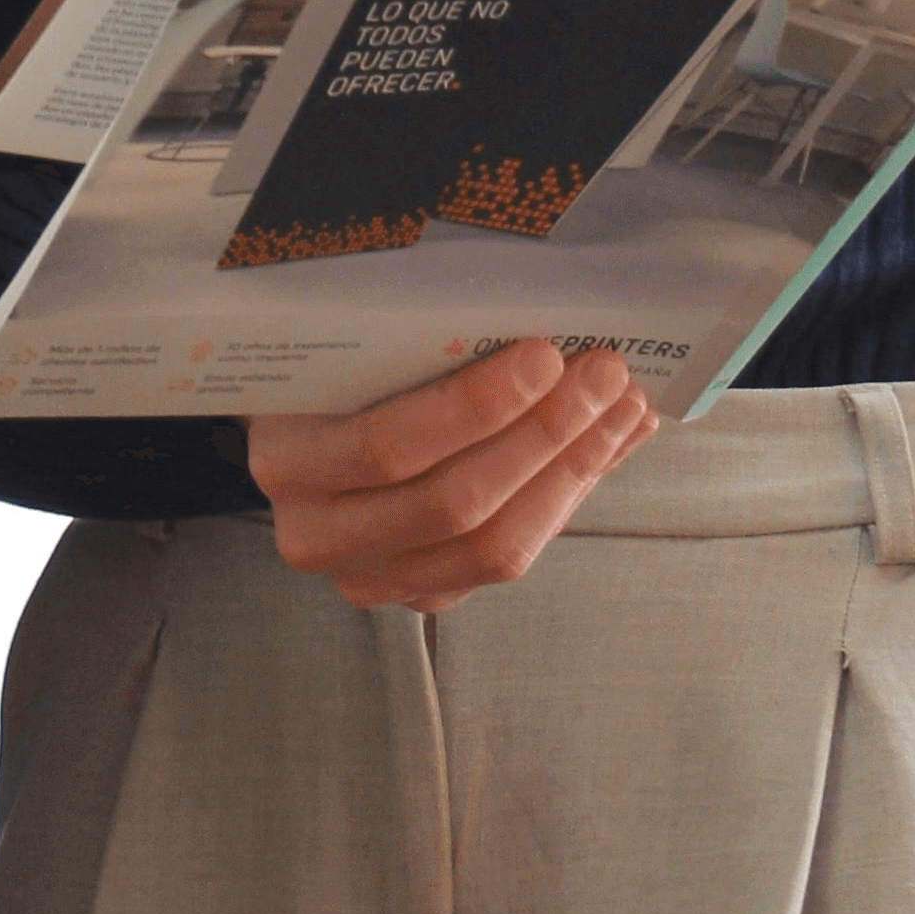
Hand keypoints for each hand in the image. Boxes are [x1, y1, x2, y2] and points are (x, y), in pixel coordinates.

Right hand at [248, 341, 652, 615]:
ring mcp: (370, 575)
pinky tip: (607, 443)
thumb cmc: (334, 369)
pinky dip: (567, 498)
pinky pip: (507, 558)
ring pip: (492, 548)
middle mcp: (317, 534)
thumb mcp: (348, 342)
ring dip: (573, 472)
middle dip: (546, 435)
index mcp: (289, 460)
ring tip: (625, 409)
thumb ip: (418, 335)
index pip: (388, 446)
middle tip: (606, 376)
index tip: (547, 355)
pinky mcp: (420, 593)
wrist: (299, 429)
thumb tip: (538, 320)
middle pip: (454, 503)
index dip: (476, 407)